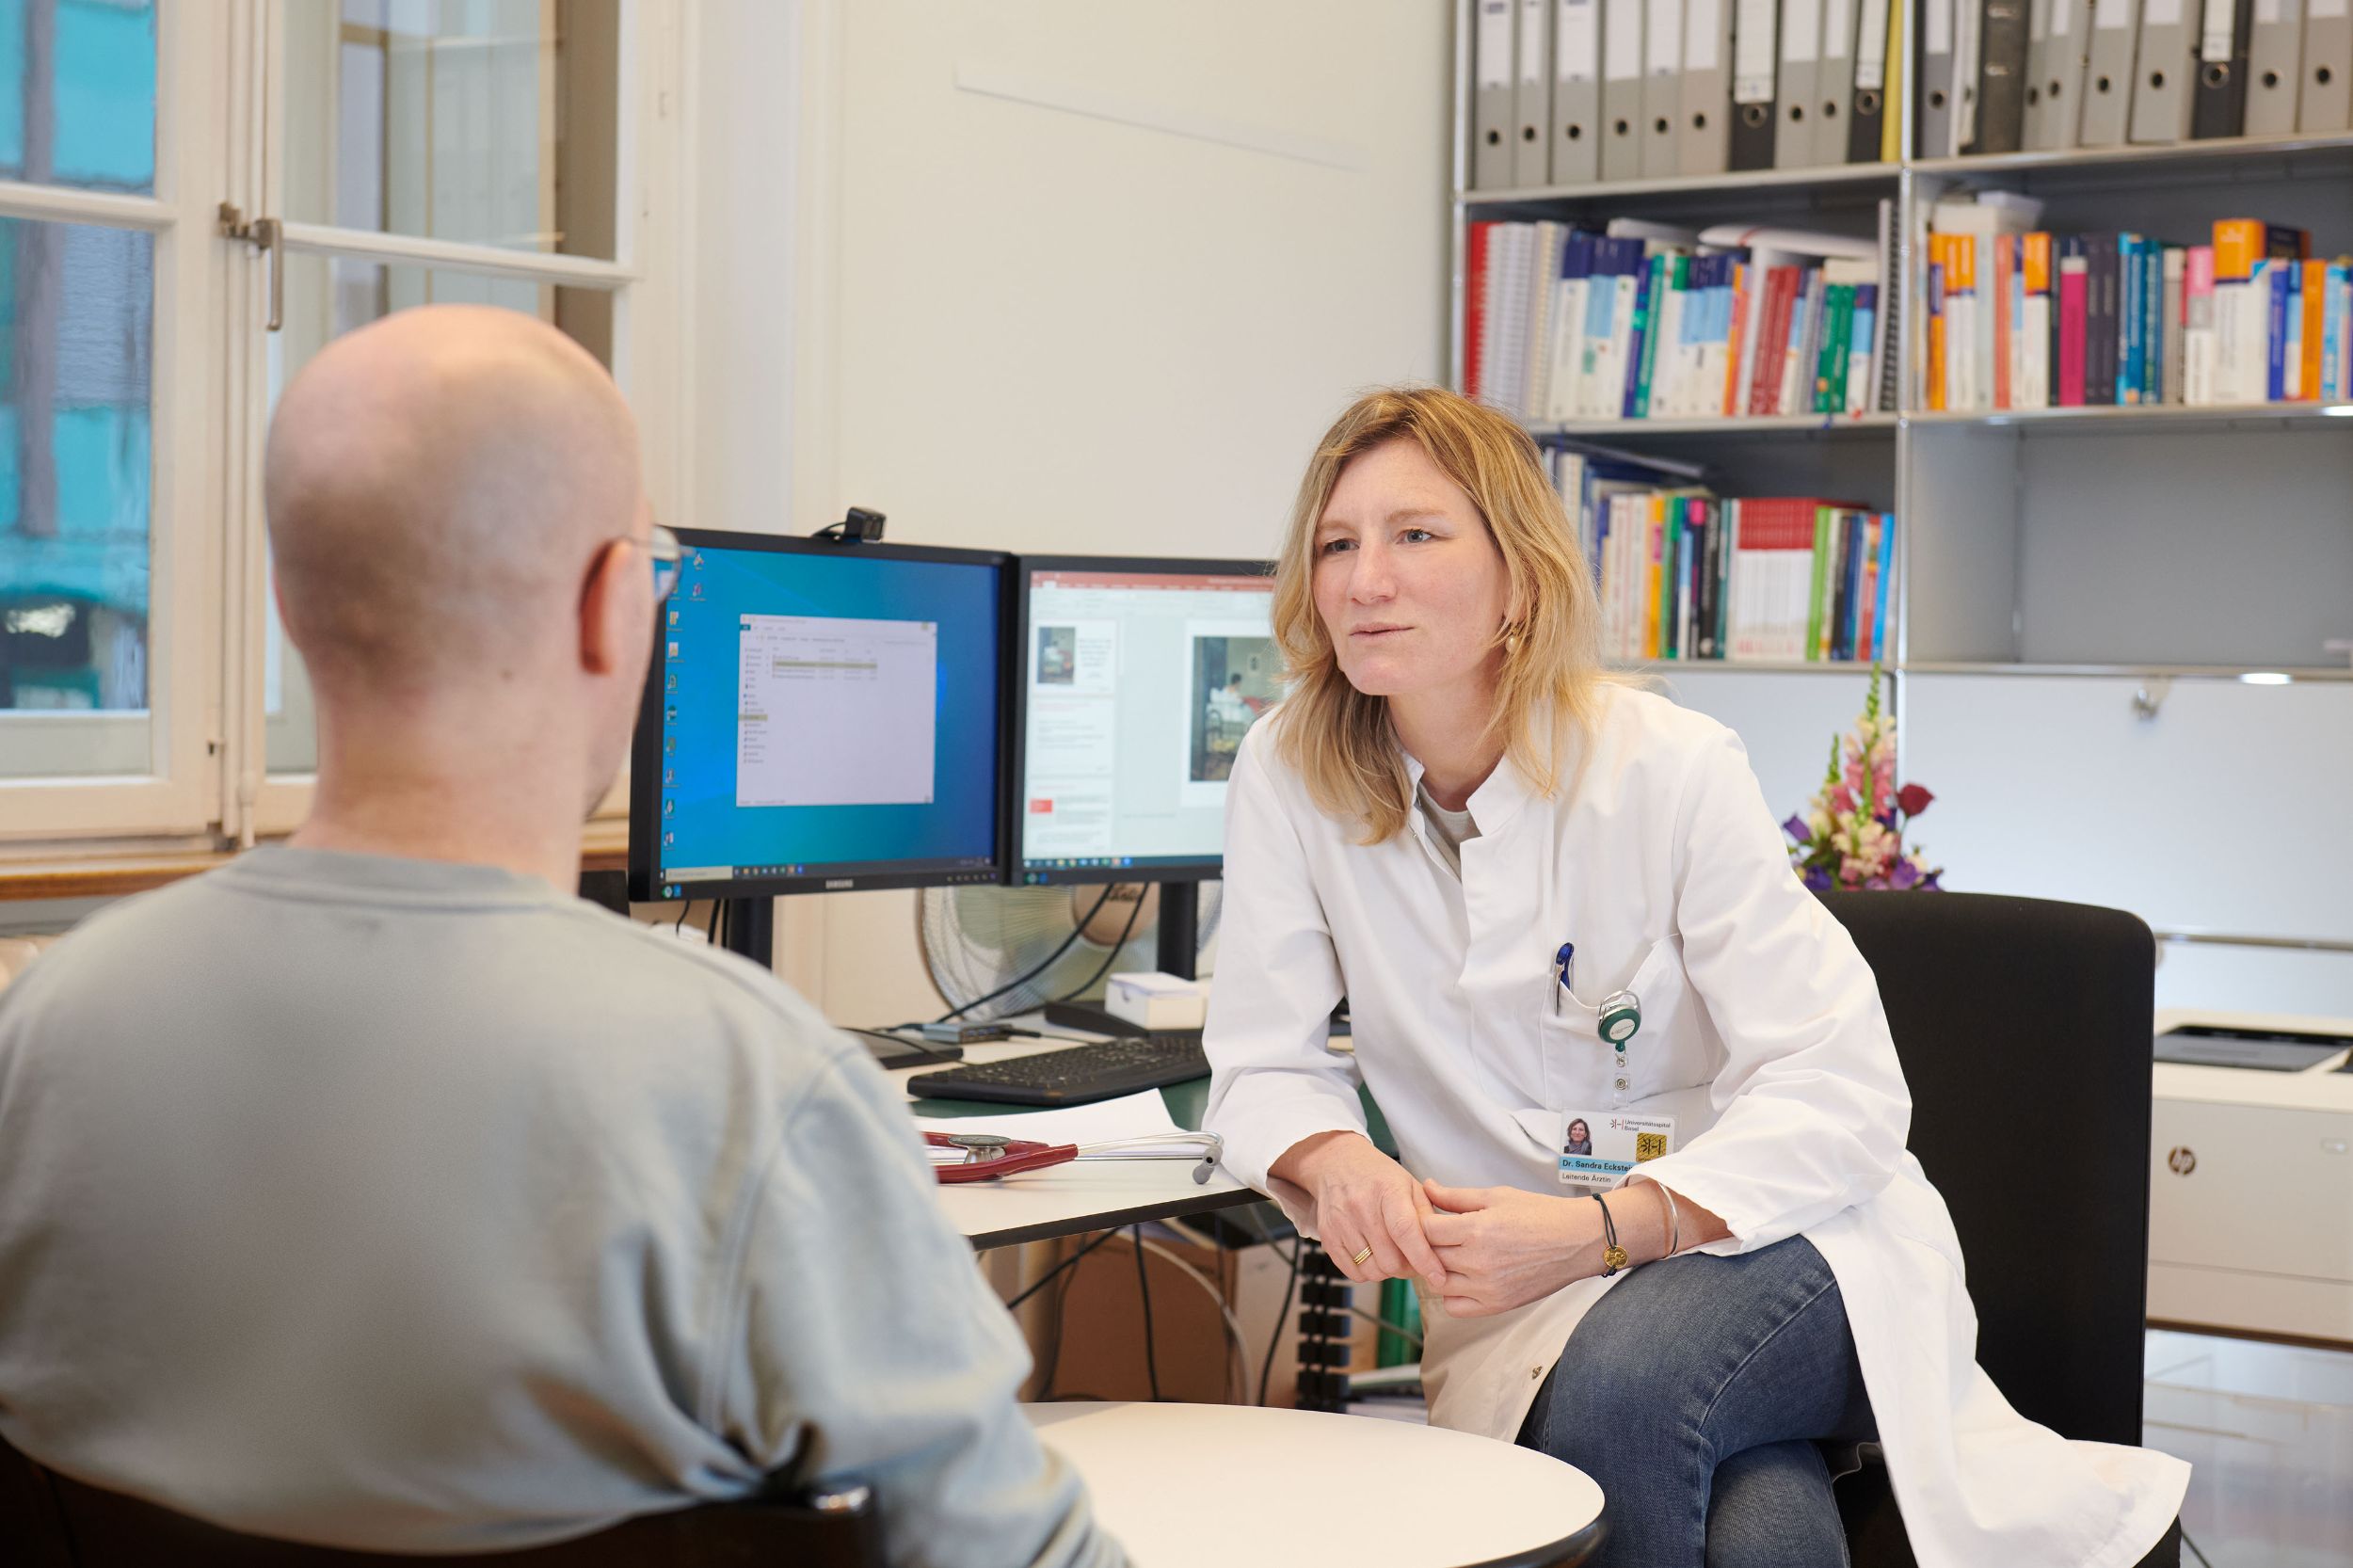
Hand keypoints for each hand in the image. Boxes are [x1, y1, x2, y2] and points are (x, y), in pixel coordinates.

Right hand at [1272, 1132, 1446, 1291]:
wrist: (1338, 1164)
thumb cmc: (1379, 1177)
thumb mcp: (1410, 1185)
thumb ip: (1427, 1216)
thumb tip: (1441, 1249)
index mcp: (1387, 1190)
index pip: (1405, 1231)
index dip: (1423, 1258)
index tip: (1438, 1276)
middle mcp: (1361, 1206)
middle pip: (1389, 1259)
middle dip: (1407, 1268)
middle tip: (1412, 1260)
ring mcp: (1341, 1222)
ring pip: (1372, 1270)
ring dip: (1387, 1271)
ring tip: (1392, 1255)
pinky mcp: (1328, 1236)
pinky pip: (1352, 1272)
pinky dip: (1367, 1272)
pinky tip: (1373, 1256)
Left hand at [1421, 1180, 1608, 1316]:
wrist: (1577, 1240)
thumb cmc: (1540, 1214)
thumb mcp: (1496, 1196)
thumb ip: (1456, 1196)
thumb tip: (1427, 1188)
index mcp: (1476, 1229)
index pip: (1426, 1230)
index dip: (1425, 1222)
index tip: (1434, 1219)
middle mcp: (1478, 1261)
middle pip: (1429, 1256)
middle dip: (1431, 1245)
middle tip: (1442, 1237)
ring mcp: (1487, 1287)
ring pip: (1438, 1283)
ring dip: (1439, 1270)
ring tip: (1453, 1256)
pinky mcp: (1497, 1305)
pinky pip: (1455, 1307)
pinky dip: (1453, 1295)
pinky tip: (1464, 1278)